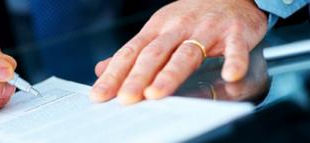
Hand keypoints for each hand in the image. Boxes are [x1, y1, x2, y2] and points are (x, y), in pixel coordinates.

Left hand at [91, 0, 267, 103]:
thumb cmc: (191, 17)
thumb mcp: (158, 29)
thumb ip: (134, 51)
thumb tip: (102, 69)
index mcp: (157, 28)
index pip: (131, 52)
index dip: (115, 74)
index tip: (100, 94)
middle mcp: (178, 27)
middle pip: (154, 54)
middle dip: (138, 77)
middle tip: (125, 98)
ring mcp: (206, 29)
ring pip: (186, 53)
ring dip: (170, 74)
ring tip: (156, 93)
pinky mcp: (234, 32)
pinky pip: (234, 48)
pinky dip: (233, 61)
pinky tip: (230, 76)